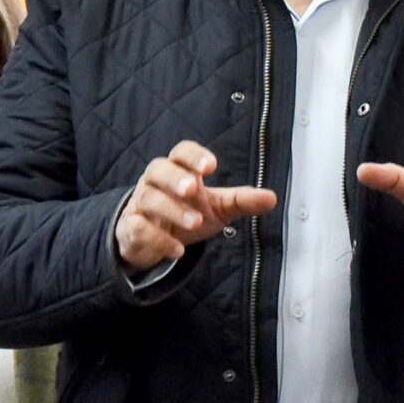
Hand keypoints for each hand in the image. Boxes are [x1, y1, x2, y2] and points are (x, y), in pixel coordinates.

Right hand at [114, 141, 276, 272]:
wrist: (151, 238)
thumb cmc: (186, 212)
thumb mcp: (217, 207)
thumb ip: (241, 201)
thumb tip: (271, 198)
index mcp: (178, 169)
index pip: (181, 152)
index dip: (194, 156)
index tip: (211, 166)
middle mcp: (156, 181)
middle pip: (158, 169)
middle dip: (175, 178)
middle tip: (192, 189)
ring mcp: (141, 204)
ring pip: (149, 198)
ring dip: (172, 210)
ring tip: (194, 222)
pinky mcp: (132, 228)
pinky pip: (139, 228)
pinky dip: (158, 239)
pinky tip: (177, 249)